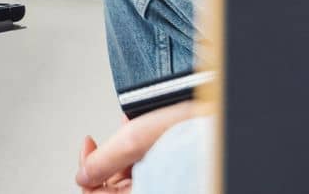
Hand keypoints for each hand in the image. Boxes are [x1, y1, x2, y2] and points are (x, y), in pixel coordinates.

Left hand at [76, 102, 207, 190]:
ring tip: (134, 126)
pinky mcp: (170, 175)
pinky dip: (141, 147)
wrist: (226, 122)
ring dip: (126, 148)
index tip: (88, 147)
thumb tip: (83, 175)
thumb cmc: (197, 131)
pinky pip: (146, 167)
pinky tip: (145, 129)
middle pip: (112, 186)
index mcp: (148, 193)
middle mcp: (156, 191)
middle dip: (109, 156)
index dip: (87, 172)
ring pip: (129, 174)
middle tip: (115, 134)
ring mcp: (163, 185)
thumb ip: (105, 160)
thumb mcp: (140, 139)